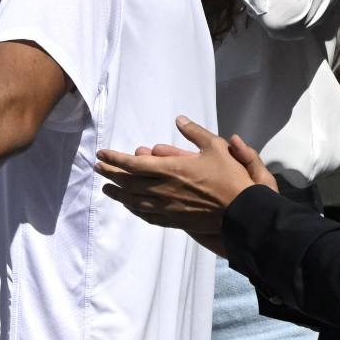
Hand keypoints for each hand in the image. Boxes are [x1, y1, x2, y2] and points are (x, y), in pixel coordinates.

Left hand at [94, 116, 273, 235]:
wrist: (241, 211)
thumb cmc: (230, 177)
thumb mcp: (215, 147)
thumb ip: (195, 132)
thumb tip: (179, 119)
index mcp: (170, 169)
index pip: (132, 164)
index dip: (114, 159)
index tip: (101, 154)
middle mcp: (163, 189)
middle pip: (128, 182)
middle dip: (110, 174)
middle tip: (97, 168)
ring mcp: (167, 207)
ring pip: (134, 200)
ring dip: (118, 193)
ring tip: (106, 188)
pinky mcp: (174, 220)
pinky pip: (147, 215)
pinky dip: (134, 209)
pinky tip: (130, 206)